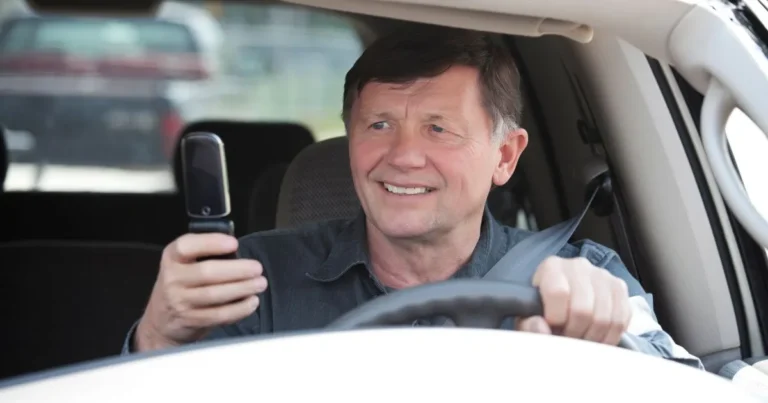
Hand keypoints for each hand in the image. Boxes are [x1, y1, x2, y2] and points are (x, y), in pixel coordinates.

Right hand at [135, 233, 266, 351]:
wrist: (161, 321)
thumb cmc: (181, 285)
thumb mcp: (183, 264)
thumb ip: (204, 254)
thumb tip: (237, 250)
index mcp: (172, 258)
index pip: (186, 246)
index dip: (211, 243)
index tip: (233, 243)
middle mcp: (172, 279)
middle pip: (207, 272)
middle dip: (237, 270)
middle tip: (257, 268)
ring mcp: (180, 302)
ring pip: (214, 295)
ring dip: (242, 289)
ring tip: (259, 283)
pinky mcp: (191, 321)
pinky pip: (219, 315)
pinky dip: (239, 309)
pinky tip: (251, 302)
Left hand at [516, 256, 630, 344]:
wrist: (561, 302)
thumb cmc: (542, 310)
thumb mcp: (527, 318)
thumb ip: (529, 325)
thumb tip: (542, 328)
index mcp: (552, 267)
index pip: (558, 293)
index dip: (555, 319)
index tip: (552, 328)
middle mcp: (579, 266)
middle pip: (583, 309)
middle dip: (574, 333)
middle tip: (567, 338)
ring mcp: (603, 275)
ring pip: (604, 318)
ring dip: (591, 338)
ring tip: (579, 340)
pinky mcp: (620, 288)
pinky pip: (621, 320)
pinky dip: (609, 337)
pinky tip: (596, 339)